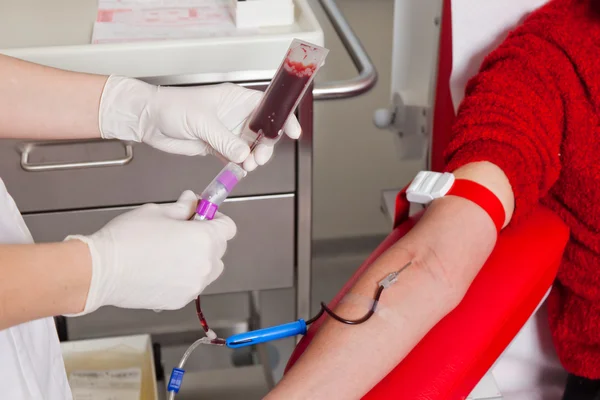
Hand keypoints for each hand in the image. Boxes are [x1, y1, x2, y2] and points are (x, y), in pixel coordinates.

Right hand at [65, 191, 235, 313]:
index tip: (202, 217)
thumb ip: (182, 207)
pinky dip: (185, 277)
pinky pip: (192, 284)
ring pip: (208, 269)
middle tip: (182, 233)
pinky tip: (162, 269)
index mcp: (204, 239)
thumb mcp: (157, 212)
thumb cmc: (127, 238)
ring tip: (171, 253)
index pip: (228, 228)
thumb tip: (192, 200)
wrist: (101, 271)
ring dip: (198, 260)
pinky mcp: (181, 300)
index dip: (216, 219)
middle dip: (206, 239)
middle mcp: (205, 264)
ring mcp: (194, 285)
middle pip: (219, 249)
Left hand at [99, 76, 301, 170]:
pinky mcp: (217, 147)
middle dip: (265, 147)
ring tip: (246, 167)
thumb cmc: (171, 107)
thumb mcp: (201, 121)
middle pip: (263, 132)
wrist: (148, 121)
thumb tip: (244, 154)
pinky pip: (235, 158)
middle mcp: (235, 115)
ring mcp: (226, 132)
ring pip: (250, 148)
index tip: (293, 132)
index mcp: (235, 99)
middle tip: (257, 159)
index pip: (267, 107)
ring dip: (252, 159)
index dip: (282, 118)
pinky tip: (237, 170)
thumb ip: (225, 139)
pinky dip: (239, 166)